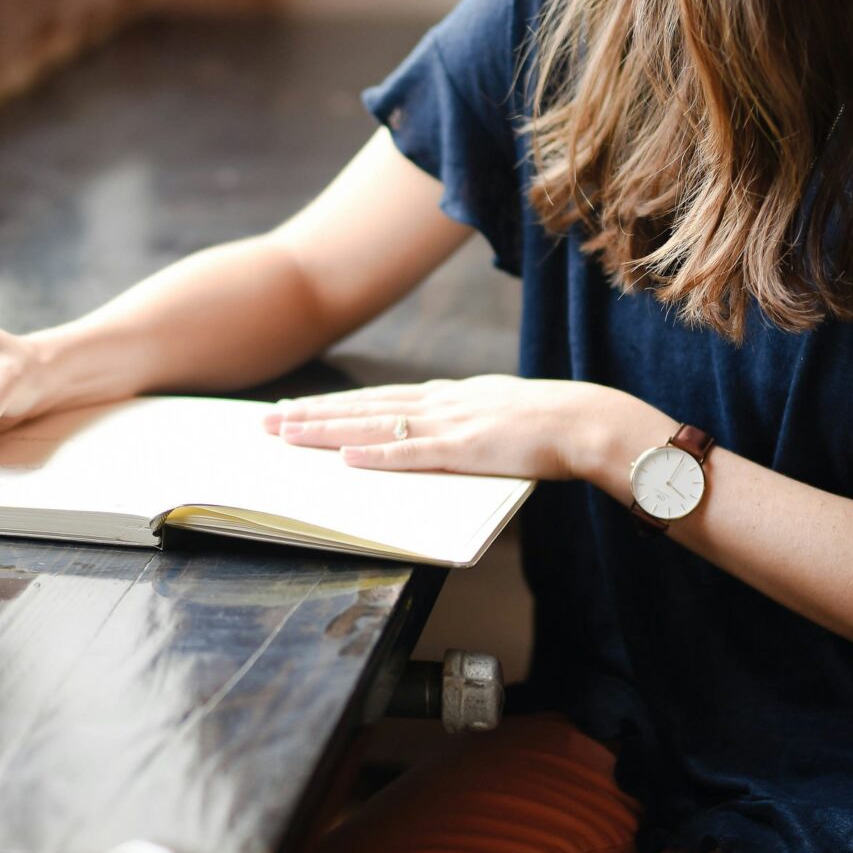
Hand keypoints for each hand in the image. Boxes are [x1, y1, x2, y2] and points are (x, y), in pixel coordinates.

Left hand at [263, 375, 606, 483]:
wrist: (586, 421)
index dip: (333, 404)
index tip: (296, 408)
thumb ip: (464, 420)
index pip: (377, 398)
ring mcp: (450, 425)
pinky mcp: (465, 449)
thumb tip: (438, 432)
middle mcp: (440, 403)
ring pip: (374, 425)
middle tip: (266, 421)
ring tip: (286, 434)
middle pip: (362, 406)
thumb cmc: (549, 424)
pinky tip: (344, 456)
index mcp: (448, 396)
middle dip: (311, 414)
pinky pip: (411, 453)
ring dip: (327, 430)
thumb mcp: (497, 413)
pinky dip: (375, 454)